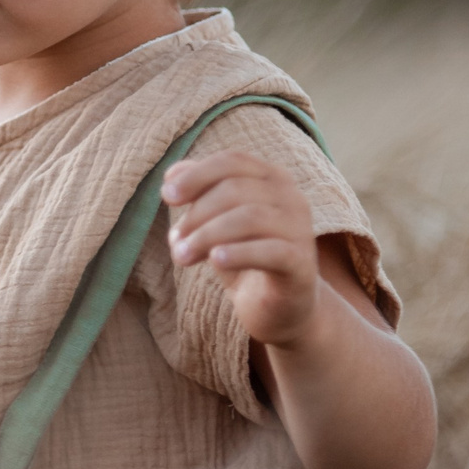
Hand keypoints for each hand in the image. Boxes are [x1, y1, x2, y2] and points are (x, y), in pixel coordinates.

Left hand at [161, 150, 323, 348]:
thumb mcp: (215, 222)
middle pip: (235, 189)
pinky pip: (272, 251)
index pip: (232, 161)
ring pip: (250, 217)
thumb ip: (198, 195)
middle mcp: (292, 197)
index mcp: (271, 178)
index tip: (167, 197)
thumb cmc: (243, 256)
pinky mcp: (301, 264)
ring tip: (182, 257)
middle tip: (176, 241)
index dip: (197, 175)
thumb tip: (171, 176)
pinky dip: (239, 253)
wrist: (277, 307)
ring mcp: (300, 230)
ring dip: (207, 235)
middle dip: (197, 214)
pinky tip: (216, 260)